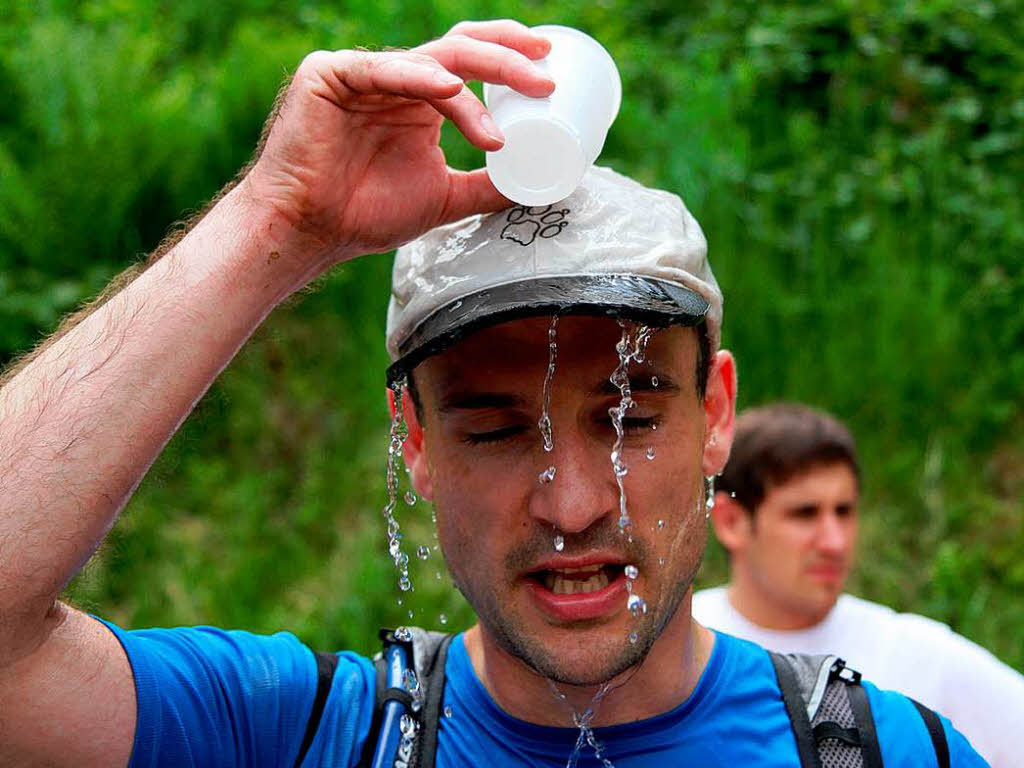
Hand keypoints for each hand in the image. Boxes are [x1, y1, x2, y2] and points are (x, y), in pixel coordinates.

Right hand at [244, 19, 554, 278]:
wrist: (309, 231)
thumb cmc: (364, 214)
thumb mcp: (443, 198)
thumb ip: (484, 188)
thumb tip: (532, 188)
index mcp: (420, 100)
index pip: (471, 64)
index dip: (511, 60)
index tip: (551, 75)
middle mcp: (397, 80)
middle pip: (460, 50)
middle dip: (509, 55)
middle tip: (546, 71)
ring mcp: (364, 74)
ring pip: (432, 59)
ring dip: (482, 74)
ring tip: (520, 98)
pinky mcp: (330, 76)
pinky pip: (382, 69)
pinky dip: (420, 77)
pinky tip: (451, 90)